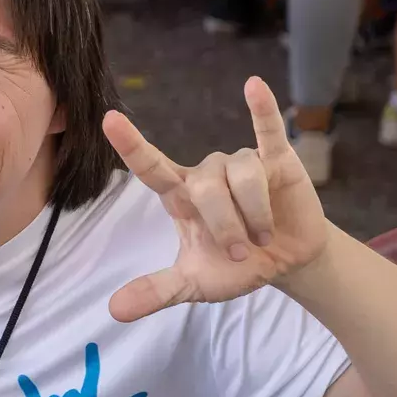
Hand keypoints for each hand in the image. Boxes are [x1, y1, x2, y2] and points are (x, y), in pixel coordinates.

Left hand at [101, 76, 329, 321]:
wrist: (287, 261)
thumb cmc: (236, 265)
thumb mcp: (194, 284)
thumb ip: (156, 291)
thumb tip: (113, 311)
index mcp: (181, 196)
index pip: (151, 167)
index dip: (131, 145)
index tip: (108, 119)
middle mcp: (207, 174)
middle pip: (207, 187)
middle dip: (226, 226)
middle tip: (241, 252)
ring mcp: (242, 163)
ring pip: (243, 176)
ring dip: (255, 214)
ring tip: (265, 236)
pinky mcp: (278, 159)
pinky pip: (269, 130)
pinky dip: (263, 109)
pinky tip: (253, 85)